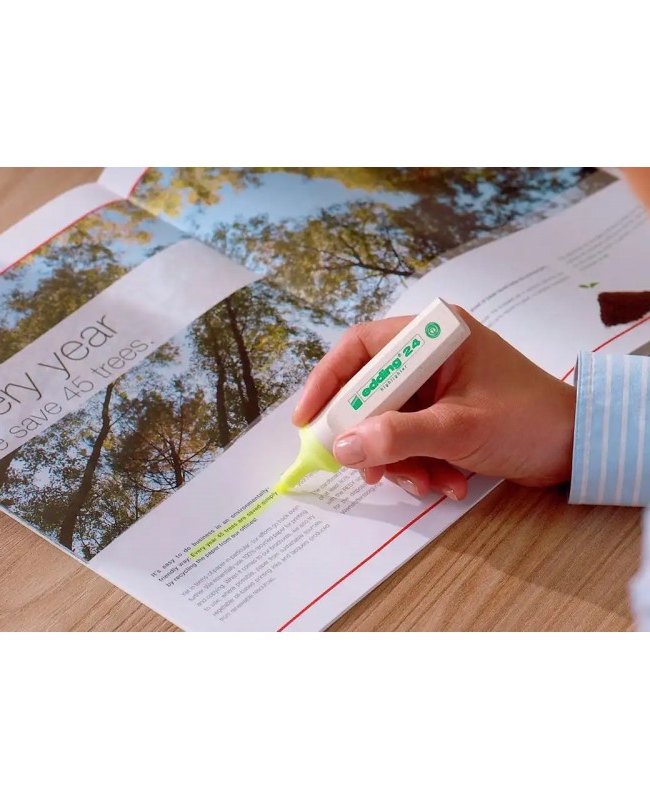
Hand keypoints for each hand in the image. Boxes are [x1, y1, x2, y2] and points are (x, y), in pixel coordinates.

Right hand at [292, 307, 575, 500]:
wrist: (578, 448)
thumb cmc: (527, 421)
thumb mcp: (457, 429)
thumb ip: (398, 436)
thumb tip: (343, 446)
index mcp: (433, 336)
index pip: (360, 348)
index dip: (327, 382)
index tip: (307, 420)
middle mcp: (428, 355)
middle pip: (369, 392)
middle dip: (369, 437)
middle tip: (365, 471)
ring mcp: (434, 386)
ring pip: (386, 422)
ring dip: (399, 460)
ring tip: (426, 484)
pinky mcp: (441, 414)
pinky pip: (408, 438)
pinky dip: (419, 465)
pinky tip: (446, 482)